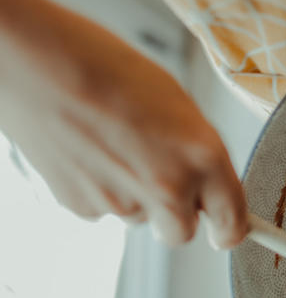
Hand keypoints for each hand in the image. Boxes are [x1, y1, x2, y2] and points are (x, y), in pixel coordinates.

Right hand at [0, 0, 247, 246]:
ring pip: (140, 217)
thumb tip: (206, 179)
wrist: (41, 64)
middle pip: (182, 233)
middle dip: (178, 214)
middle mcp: (169, 187)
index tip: (228, 231)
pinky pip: (103, 208)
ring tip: (115, 145)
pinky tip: (89, 151)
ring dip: (135, 194)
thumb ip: (196, 150)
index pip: (232, 220)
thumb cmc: (109, 69)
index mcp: (203, 157)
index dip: (231, 229)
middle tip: (163, 178)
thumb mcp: (177, 104)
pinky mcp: (82, 207)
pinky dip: (100, 189)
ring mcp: (123, 202)